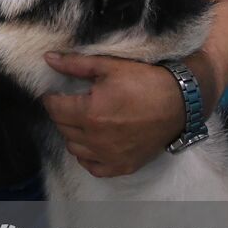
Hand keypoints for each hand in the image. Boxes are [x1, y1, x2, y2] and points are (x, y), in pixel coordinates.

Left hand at [41, 53, 185, 177]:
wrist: (179, 102)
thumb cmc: (145, 81)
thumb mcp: (110, 66)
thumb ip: (76, 65)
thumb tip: (48, 59)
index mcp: (90, 113)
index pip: (55, 109)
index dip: (51, 99)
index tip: (55, 93)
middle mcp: (96, 139)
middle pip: (63, 128)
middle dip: (63, 114)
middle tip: (73, 104)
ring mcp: (109, 156)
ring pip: (74, 148)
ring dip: (74, 134)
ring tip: (84, 121)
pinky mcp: (123, 166)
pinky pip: (93, 167)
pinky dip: (88, 156)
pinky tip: (94, 143)